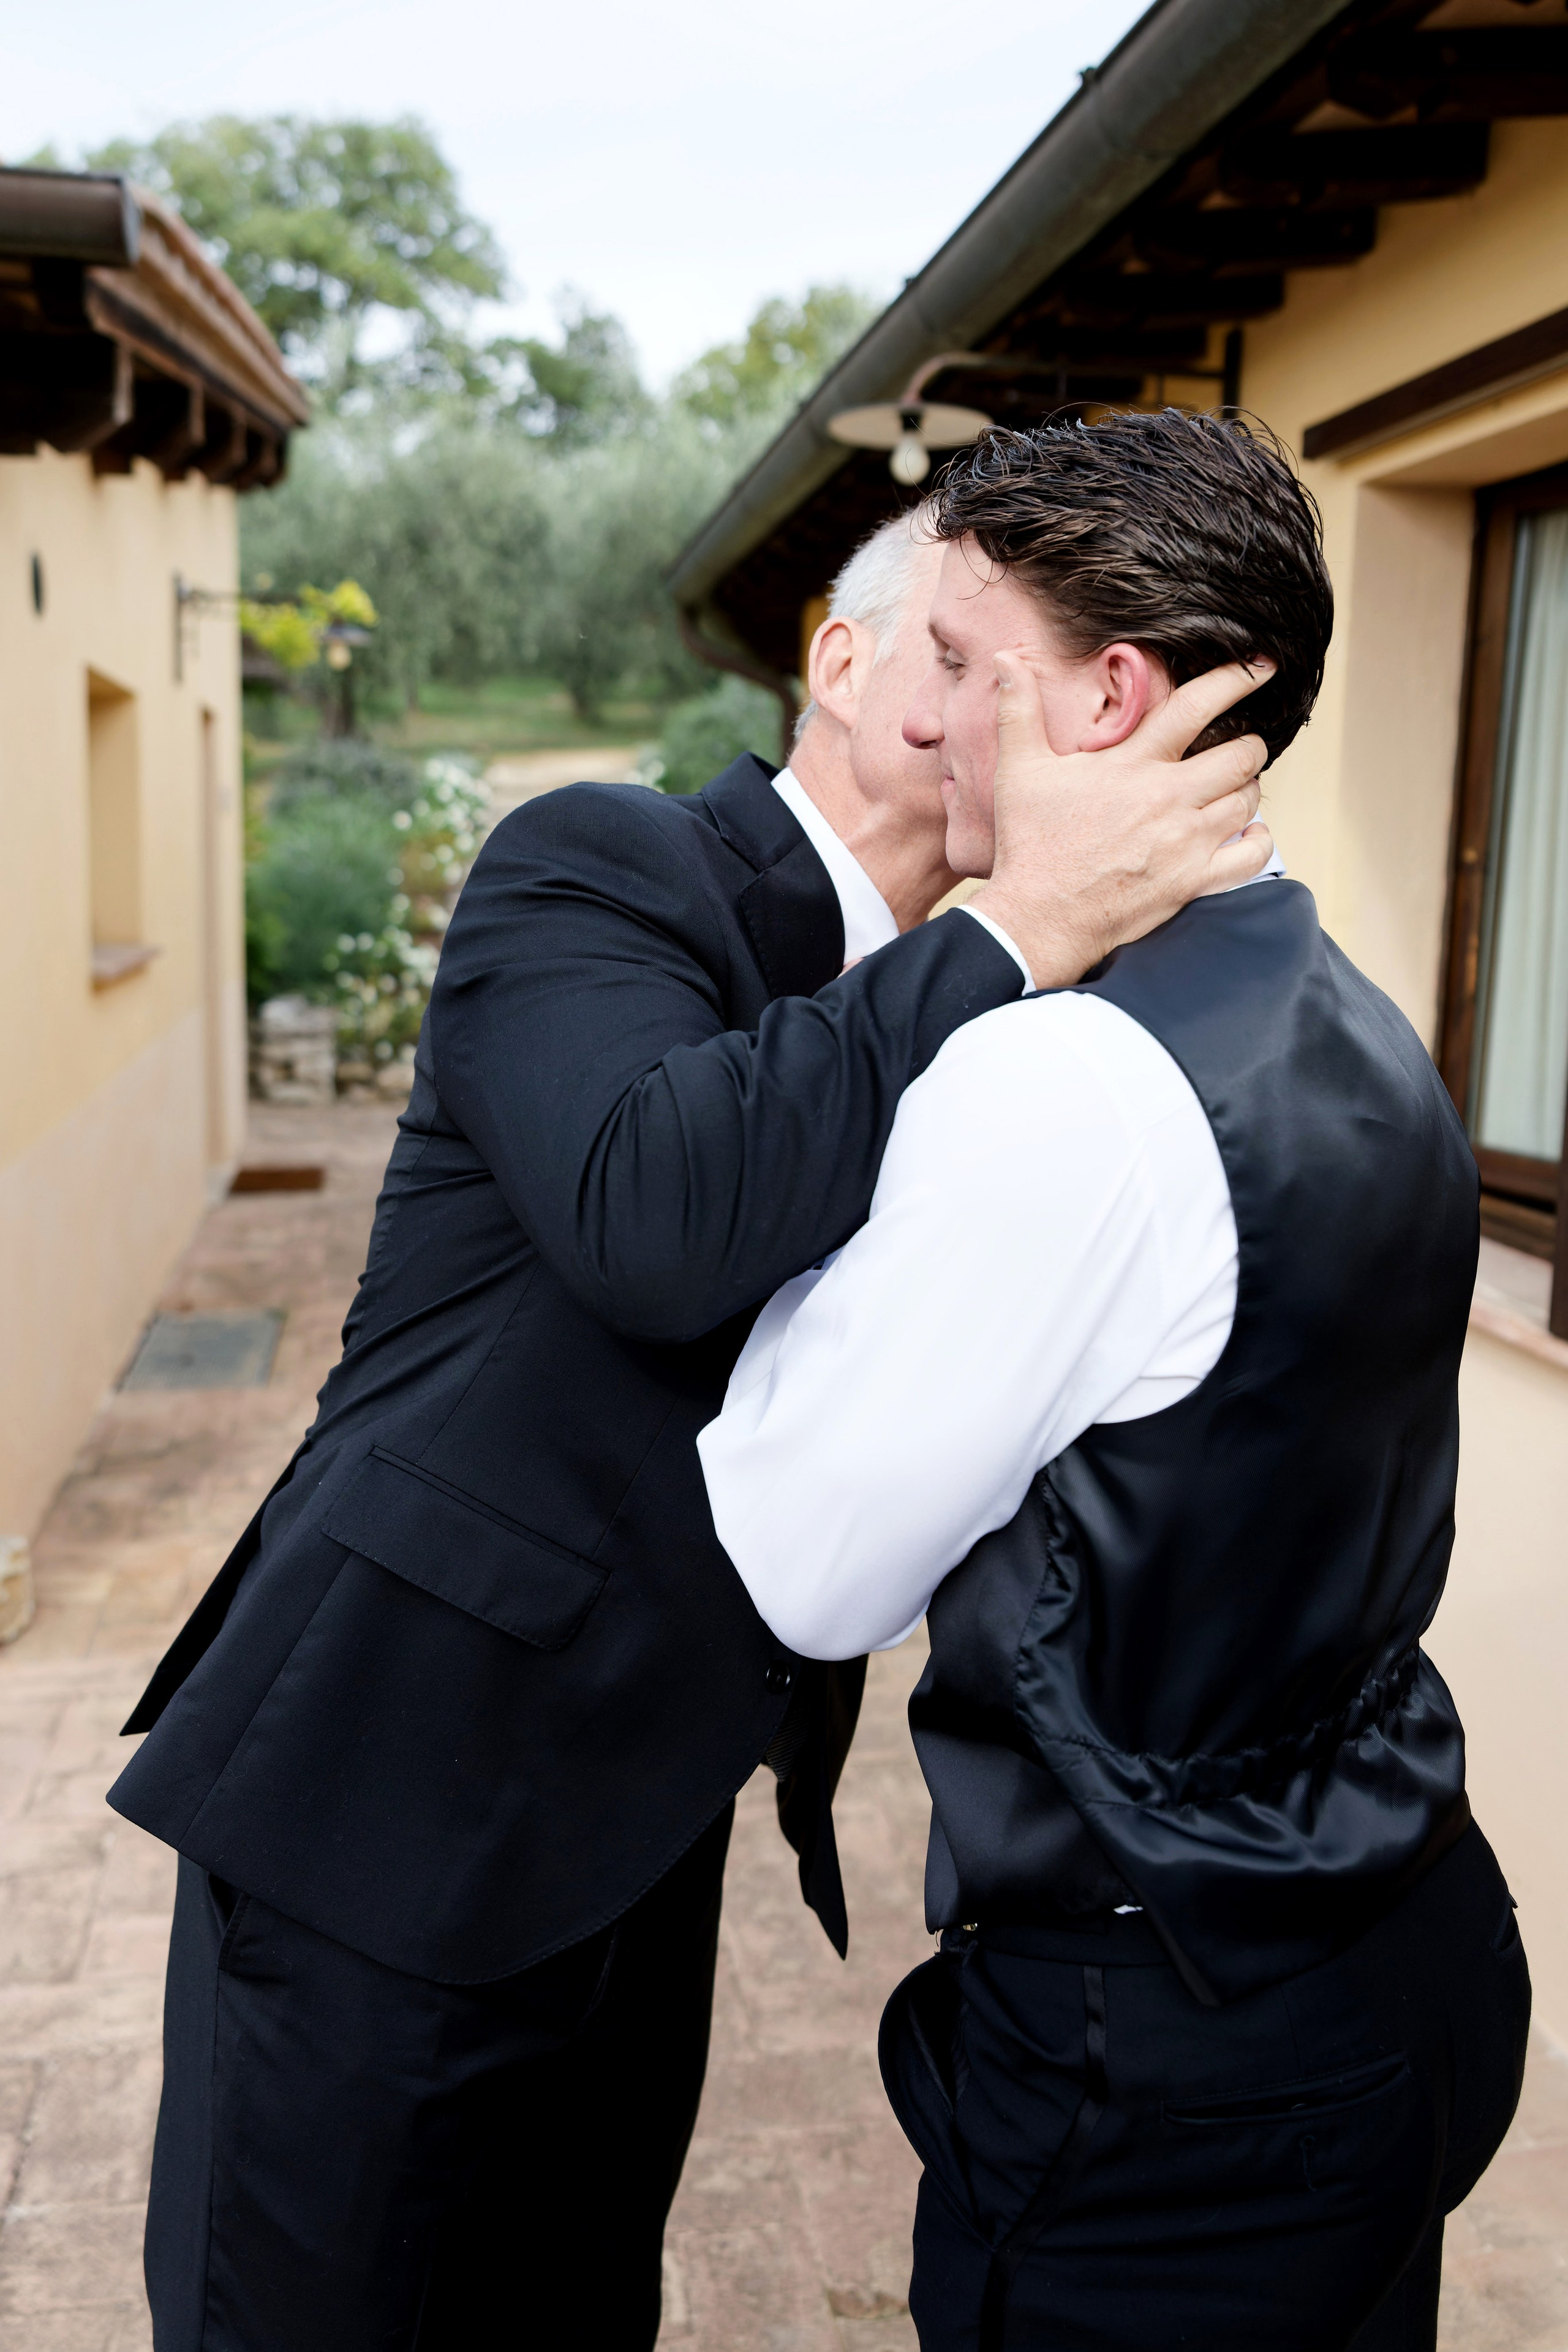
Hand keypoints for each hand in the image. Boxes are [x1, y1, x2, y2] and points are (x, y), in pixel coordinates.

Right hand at [968, 655, 1274, 991]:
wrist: (1038, 917)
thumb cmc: (1030, 845)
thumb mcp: (1018, 770)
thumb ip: (1019, 710)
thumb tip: (1006, 660)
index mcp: (1132, 764)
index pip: (1195, 707)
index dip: (1235, 681)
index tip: (1261, 666)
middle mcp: (1167, 798)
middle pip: (1241, 755)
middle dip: (1249, 744)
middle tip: (1240, 746)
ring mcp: (1185, 842)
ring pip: (1247, 800)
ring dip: (1248, 788)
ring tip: (1234, 786)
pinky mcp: (1192, 882)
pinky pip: (1252, 857)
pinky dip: (1259, 841)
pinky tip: (1249, 833)